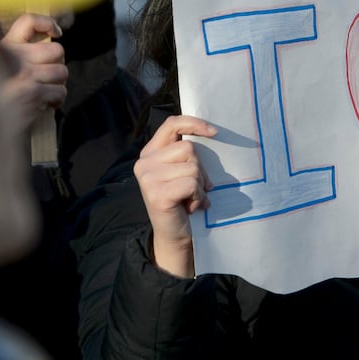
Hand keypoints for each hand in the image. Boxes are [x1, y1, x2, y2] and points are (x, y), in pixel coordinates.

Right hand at [0, 13, 67, 131]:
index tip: (57, 33)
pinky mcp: (32, 92)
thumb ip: (17, 56)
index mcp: (4, 46)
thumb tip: (54, 51)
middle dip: (57, 64)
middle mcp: (14, 57)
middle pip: (56, 50)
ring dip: (58, 83)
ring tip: (45, 91)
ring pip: (62, 71)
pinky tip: (45, 104)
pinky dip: (56, 100)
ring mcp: (24, 74)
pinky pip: (60, 91)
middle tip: (47, 76)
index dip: (48, 22)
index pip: (29, 21)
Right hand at [135, 114, 217, 277]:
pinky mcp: (157, 194)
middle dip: (201, 170)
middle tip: (195, 189)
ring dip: (200, 186)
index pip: (172, 124)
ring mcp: (148, 178)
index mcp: (149, 153)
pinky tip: (191, 207)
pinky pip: (192, 184)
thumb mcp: (182, 172)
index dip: (194, 123)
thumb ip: (186, 154)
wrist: (174, 236)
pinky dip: (198, 197)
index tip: (214, 132)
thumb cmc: (183, 201)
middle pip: (188, 148)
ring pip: (193, 166)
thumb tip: (211, 133)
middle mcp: (144, 163)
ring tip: (191, 199)